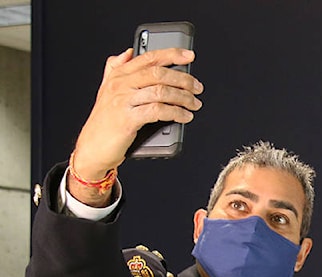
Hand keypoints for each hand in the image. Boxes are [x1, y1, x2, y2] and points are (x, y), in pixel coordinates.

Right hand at [69, 48, 202, 203]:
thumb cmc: (104, 122)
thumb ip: (115, 69)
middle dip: (183, 79)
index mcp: (118, 75)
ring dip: (183, 98)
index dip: (171, 54)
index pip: (148, 58)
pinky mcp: (128, 119)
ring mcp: (123, 102)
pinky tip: (184, 116)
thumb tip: (128, 52)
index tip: (189, 56)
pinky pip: (158, 111)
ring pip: (161, 91)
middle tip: (197, 88)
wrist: (92, 148)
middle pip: (158, 73)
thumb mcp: (106, 90)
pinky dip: (176, 113)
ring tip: (194, 104)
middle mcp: (120, 85)